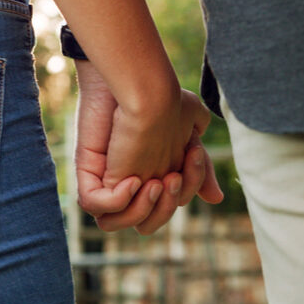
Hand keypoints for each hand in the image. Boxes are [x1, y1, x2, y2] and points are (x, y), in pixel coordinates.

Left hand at [74, 62, 222, 232]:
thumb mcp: (190, 134)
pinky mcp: (89, 173)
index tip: (192, 154)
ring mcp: (107, 181)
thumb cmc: (166, 98)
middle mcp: (128, 183)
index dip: (187, 188)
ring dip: (145, 210)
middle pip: (148, 222)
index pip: (171, 205)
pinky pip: (96, 207)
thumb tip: (215, 199)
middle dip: (168, 205)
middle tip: (171, 176)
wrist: (141, 80)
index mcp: (152, 178)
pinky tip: (132, 179)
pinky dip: (118, 201)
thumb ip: (199, 168)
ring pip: (118, 223)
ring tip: (155, 182)